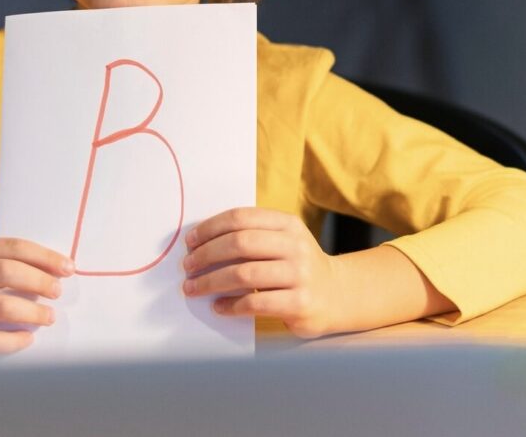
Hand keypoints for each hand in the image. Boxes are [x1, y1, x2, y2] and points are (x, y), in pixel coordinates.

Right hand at [0, 237, 73, 355]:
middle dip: (38, 281)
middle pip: (5, 271)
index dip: (43, 257)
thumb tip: (54, 271)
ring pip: (0, 306)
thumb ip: (4, 264)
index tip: (67, 268)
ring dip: (32, 313)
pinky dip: (14, 341)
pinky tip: (27, 339)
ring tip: (48, 317)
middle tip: (57, 291)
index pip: (11, 247)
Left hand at [181, 207, 340, 337]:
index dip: (210, 228)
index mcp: (288, 224)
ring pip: (244, 274)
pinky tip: (218, 307)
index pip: (241, 218)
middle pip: (240, 244)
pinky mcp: (300, 304)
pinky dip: (230, 306)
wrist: (338, 295)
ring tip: (193, 288)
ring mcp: (300, 275)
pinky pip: (255, 303)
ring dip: (211, 282)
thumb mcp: (282, 240)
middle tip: (187, 266)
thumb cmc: (296, 266)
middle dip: (206, 255)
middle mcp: (296, 246)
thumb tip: (200, 242)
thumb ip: (251, 235)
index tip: (190, 241)